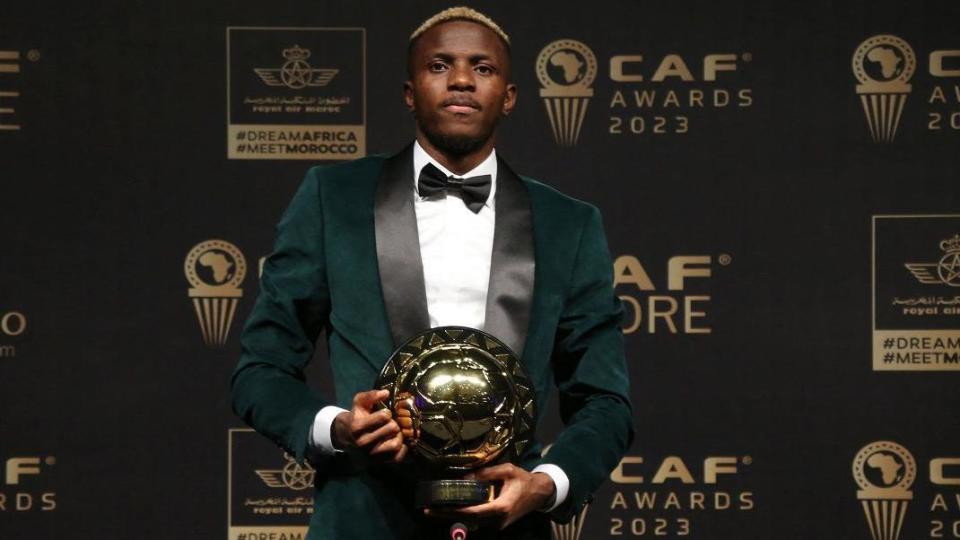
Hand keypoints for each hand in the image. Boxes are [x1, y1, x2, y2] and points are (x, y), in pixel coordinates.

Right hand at [332, 389, 407, 463]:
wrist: (347, 437)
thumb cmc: (356, 417)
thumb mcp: (359, 403)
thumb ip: (371, 395)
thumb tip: (386, 393)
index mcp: (357, 427)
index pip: (383, 417)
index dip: (387, 412)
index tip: (384, 413)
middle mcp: (364, 443)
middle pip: (392, 429)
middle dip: (393, 422)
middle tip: (390, 422)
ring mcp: (372, 455)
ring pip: (396, 443)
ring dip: (398, 435)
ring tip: (393, 431)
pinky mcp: (379, 462)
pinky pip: (398, 456)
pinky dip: (401, 448)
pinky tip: (395, 440)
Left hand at [424, 464, 555, 529]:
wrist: (540, 494)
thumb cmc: (524, 480)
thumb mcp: (507, 470)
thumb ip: (486, 473)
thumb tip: (464, 477)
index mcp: (500, 507)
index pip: (472, 512)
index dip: (452, 511)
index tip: (435, 509)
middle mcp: (497, 520)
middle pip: (468, 520)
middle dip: (447, 515)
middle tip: (427, 510)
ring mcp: (498, 525)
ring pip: (472, 522)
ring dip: (455, 516)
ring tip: (435, 508)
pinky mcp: (497, 524)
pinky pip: (478, 521)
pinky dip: (465, 515)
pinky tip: (452, 508)